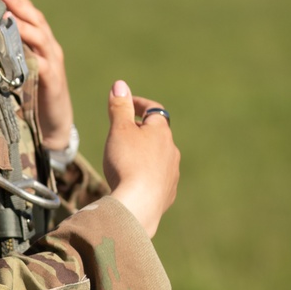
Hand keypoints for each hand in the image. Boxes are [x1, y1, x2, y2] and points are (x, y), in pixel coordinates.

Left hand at [0, 0, 73, 149]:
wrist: (53, 125)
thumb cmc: (32, 96)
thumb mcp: (16, 69)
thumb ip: (4, 53)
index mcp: (39, 42)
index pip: (26, 13)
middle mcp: (48, 48)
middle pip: (34, 17)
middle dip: (15, 1)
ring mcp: (52, 62)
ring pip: (39, 35)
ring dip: (21, 21)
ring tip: (4, 10)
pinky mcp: (52, 80)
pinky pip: (40, 63)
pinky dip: (28, 52)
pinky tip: (15, 44)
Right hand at [103, 81, 179, 237]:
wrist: (138, 205)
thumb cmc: (127, 162)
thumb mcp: (119, 130)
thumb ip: (120, 107)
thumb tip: (120, 84)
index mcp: (161, 132)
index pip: (153, 110)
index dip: (138, 104)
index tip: (124, 105)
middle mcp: (171, 151)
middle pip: (156, 135)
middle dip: (140, 132)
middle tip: (121, 134)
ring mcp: (172, 173)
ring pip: (158, 158)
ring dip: (144, 155)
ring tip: (125, 161)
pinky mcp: (168, 194)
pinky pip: (157, 180)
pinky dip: (146, 176)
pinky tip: (134, 183)